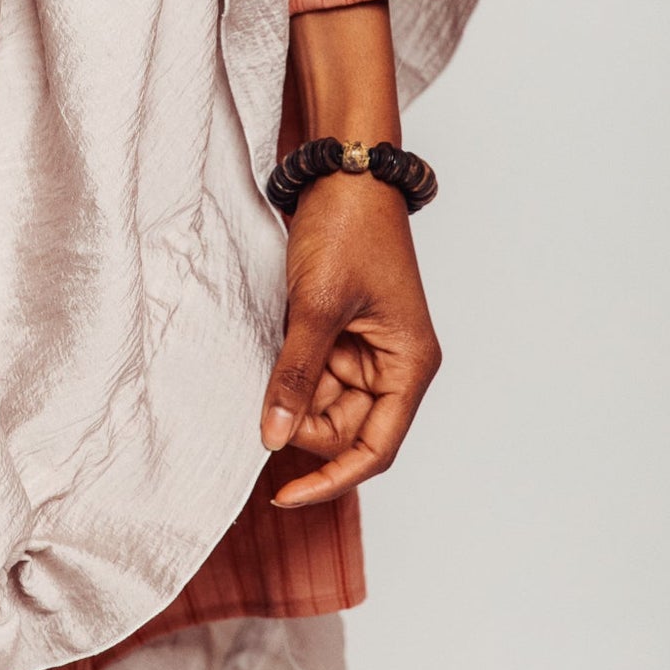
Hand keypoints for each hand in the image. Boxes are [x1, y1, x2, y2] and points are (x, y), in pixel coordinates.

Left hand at [259, 172, 440, 505]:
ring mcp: (364, 352)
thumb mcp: (315, 305)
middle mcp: (392, 366)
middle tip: (261, 399)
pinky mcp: (338, 335)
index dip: (331, 480)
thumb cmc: (347, 231)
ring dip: (290, 395)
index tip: (284, 496)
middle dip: (301, 425)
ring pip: (321, 405)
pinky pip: (310, 375)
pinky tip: (267, 351)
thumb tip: (273, 439)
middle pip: (343, 431)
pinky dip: (285, 373)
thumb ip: (295, 375)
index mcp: (408, 365)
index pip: (374, 449)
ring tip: (270, 349)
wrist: (341, 173)